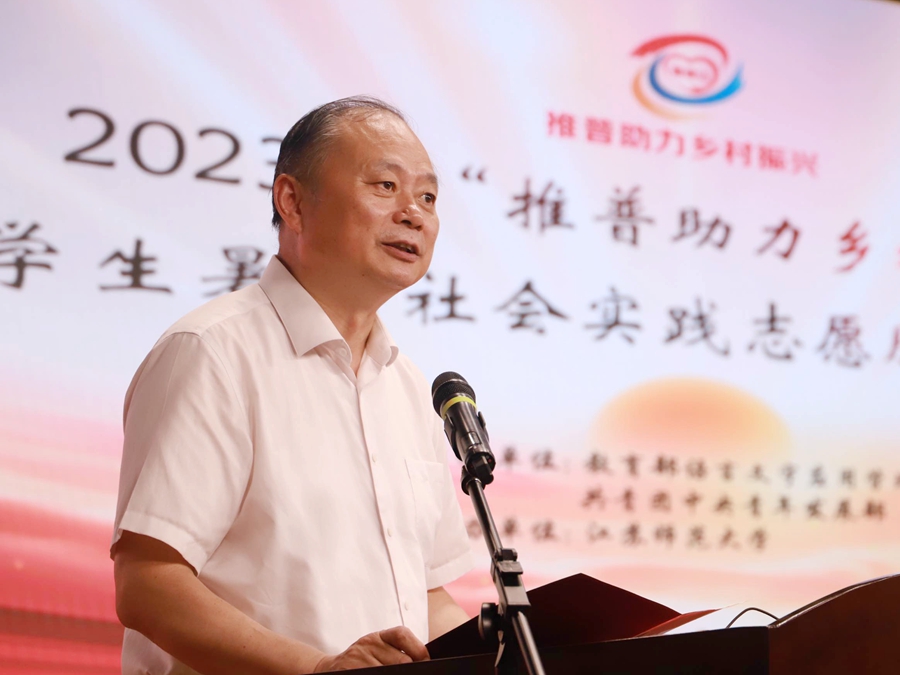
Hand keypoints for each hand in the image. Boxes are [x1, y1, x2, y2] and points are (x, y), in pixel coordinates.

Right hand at [314, 626, 428, 671]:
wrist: (331, 668)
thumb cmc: (362, 659)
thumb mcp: (378, 648)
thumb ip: (397, 651)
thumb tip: (424, 659)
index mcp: (379, 636)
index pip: (403, 634)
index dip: (419, 650)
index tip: (426, 662)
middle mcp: (369, 643)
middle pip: (401, 660)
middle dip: (411, 670)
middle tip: (414, 673)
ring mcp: (358, 658)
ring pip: (389, 671)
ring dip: (397, 674)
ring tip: (397, 673)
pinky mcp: (350, 670)